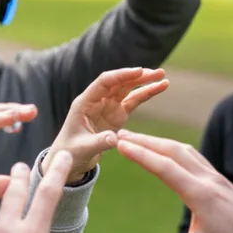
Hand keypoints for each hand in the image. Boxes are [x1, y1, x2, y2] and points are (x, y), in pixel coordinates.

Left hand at [42, 67, 167, 182]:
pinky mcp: (117, 115)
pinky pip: (134, 101)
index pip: (104, 82)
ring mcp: (108, 106)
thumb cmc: (70, 152)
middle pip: (119, 82)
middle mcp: (97, 100)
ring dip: (144, 82)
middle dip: (137, 76)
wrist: (71, 160)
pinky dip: (146, 94)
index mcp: (84, 103)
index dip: (121, 75)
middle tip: (156, 73)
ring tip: (162, 76)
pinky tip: (160, 87)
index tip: (138, 72)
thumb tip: (115, 139)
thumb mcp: (82, 148)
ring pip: (128, 89)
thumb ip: (99, 142)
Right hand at [114, 129, 232, 232]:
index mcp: (201, 194)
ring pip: (184, 151)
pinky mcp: (221, 181)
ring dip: (159, 142)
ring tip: (137, 140)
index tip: (120, 143)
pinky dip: (174, 150)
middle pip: (172, 151)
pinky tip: (167, 152)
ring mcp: (216, 178)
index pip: (164, 167)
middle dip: (145, 141)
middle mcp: (208, 180)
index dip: (140, 154)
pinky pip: (194, 157)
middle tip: (120, 135)